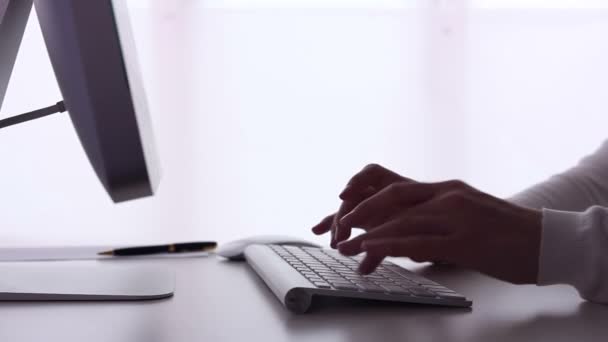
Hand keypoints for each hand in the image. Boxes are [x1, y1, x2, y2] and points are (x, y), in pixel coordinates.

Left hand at [312, 165, 542, 283]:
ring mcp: (456, 216)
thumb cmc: (503, 231)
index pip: (395, 186)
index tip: (342, 204)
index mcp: (445, 189)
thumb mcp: (463, 215)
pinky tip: (372, 251)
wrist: (544, 239)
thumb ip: (433, 218)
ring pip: (401, 221)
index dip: (366, 194)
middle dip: (359, 212)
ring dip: (367, 235)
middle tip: (336, 227)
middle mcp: (447, 196)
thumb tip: (402, 233)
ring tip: (343, 246)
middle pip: (391, 197)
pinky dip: (391, 246)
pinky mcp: (465, 240)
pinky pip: (419, 242)